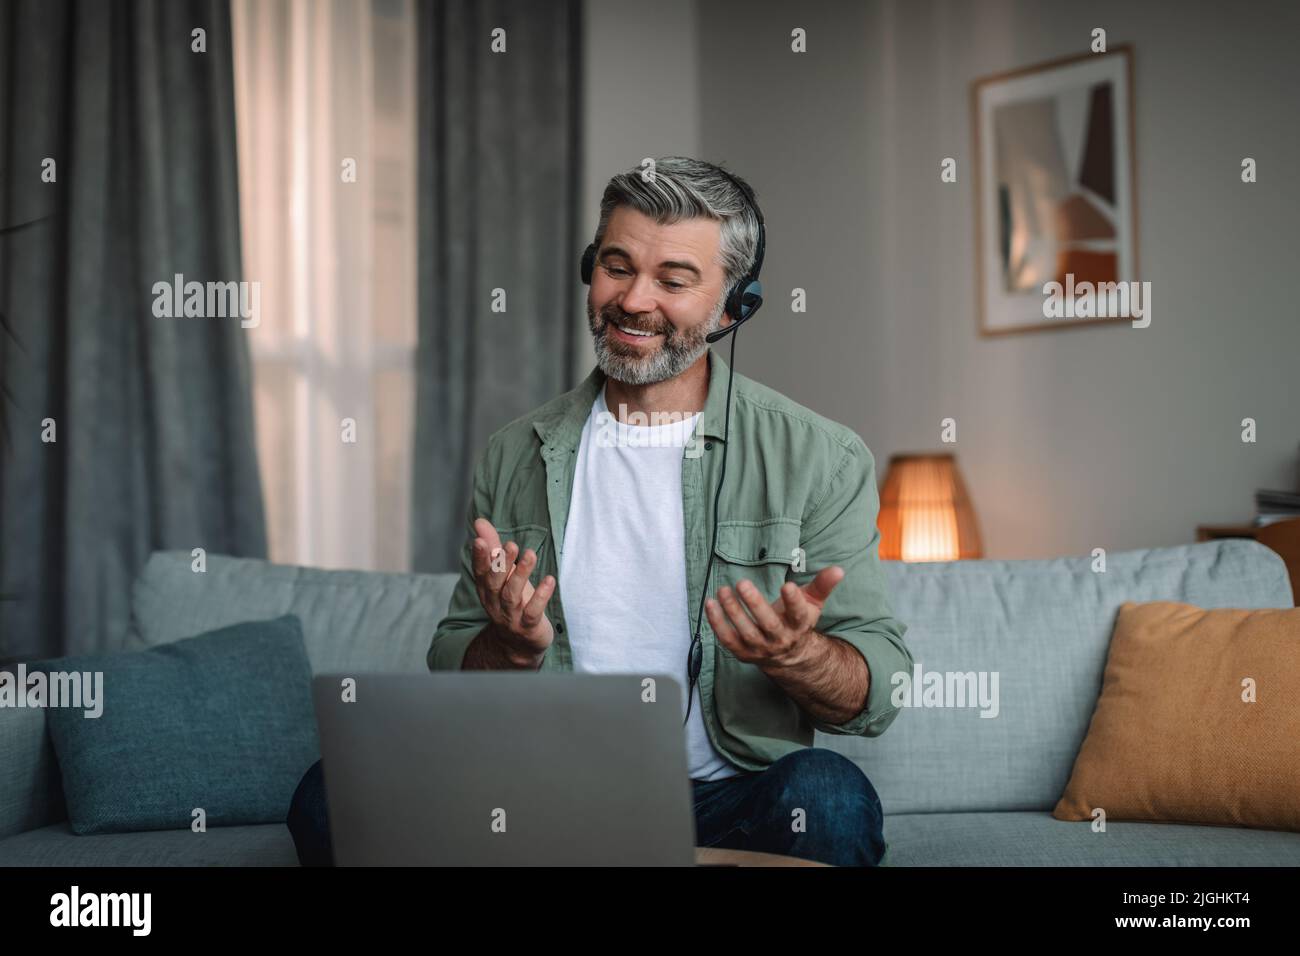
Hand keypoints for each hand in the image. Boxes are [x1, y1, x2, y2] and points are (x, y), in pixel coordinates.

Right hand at [470, 517, 556, 665]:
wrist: (518, 645)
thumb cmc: (511, 602)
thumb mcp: (502, 576)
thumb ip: (493, 548)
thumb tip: (479, 521)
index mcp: (487, 590)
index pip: (480, 572)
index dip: (480, 557)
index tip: (479, 540)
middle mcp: (495, 603)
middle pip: (495, 582)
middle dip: (502, 564)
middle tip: (510, 544)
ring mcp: (511, 616)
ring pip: (512, 595)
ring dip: (521, 575)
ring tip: (530, 555)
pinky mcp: (528, 626)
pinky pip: (533, 611)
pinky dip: (541, 596)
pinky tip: (550, 580)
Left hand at [705, 565, 844, 668]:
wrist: (788, 656)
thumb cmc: (797, 621)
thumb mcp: (813, 603)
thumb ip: (823, 585)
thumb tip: (839, 569)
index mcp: (798, 625)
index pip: (798, 614)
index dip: (794, 601)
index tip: (787, 586)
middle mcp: (780, 639)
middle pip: (768, 624)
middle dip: (754, 604)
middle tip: (742, 583)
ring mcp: (760, 648)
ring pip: (745, 632)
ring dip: (732, 611)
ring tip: (723, 590)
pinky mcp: (742, 652)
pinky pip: (727, 639)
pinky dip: (716, 623)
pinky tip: (709, 603)